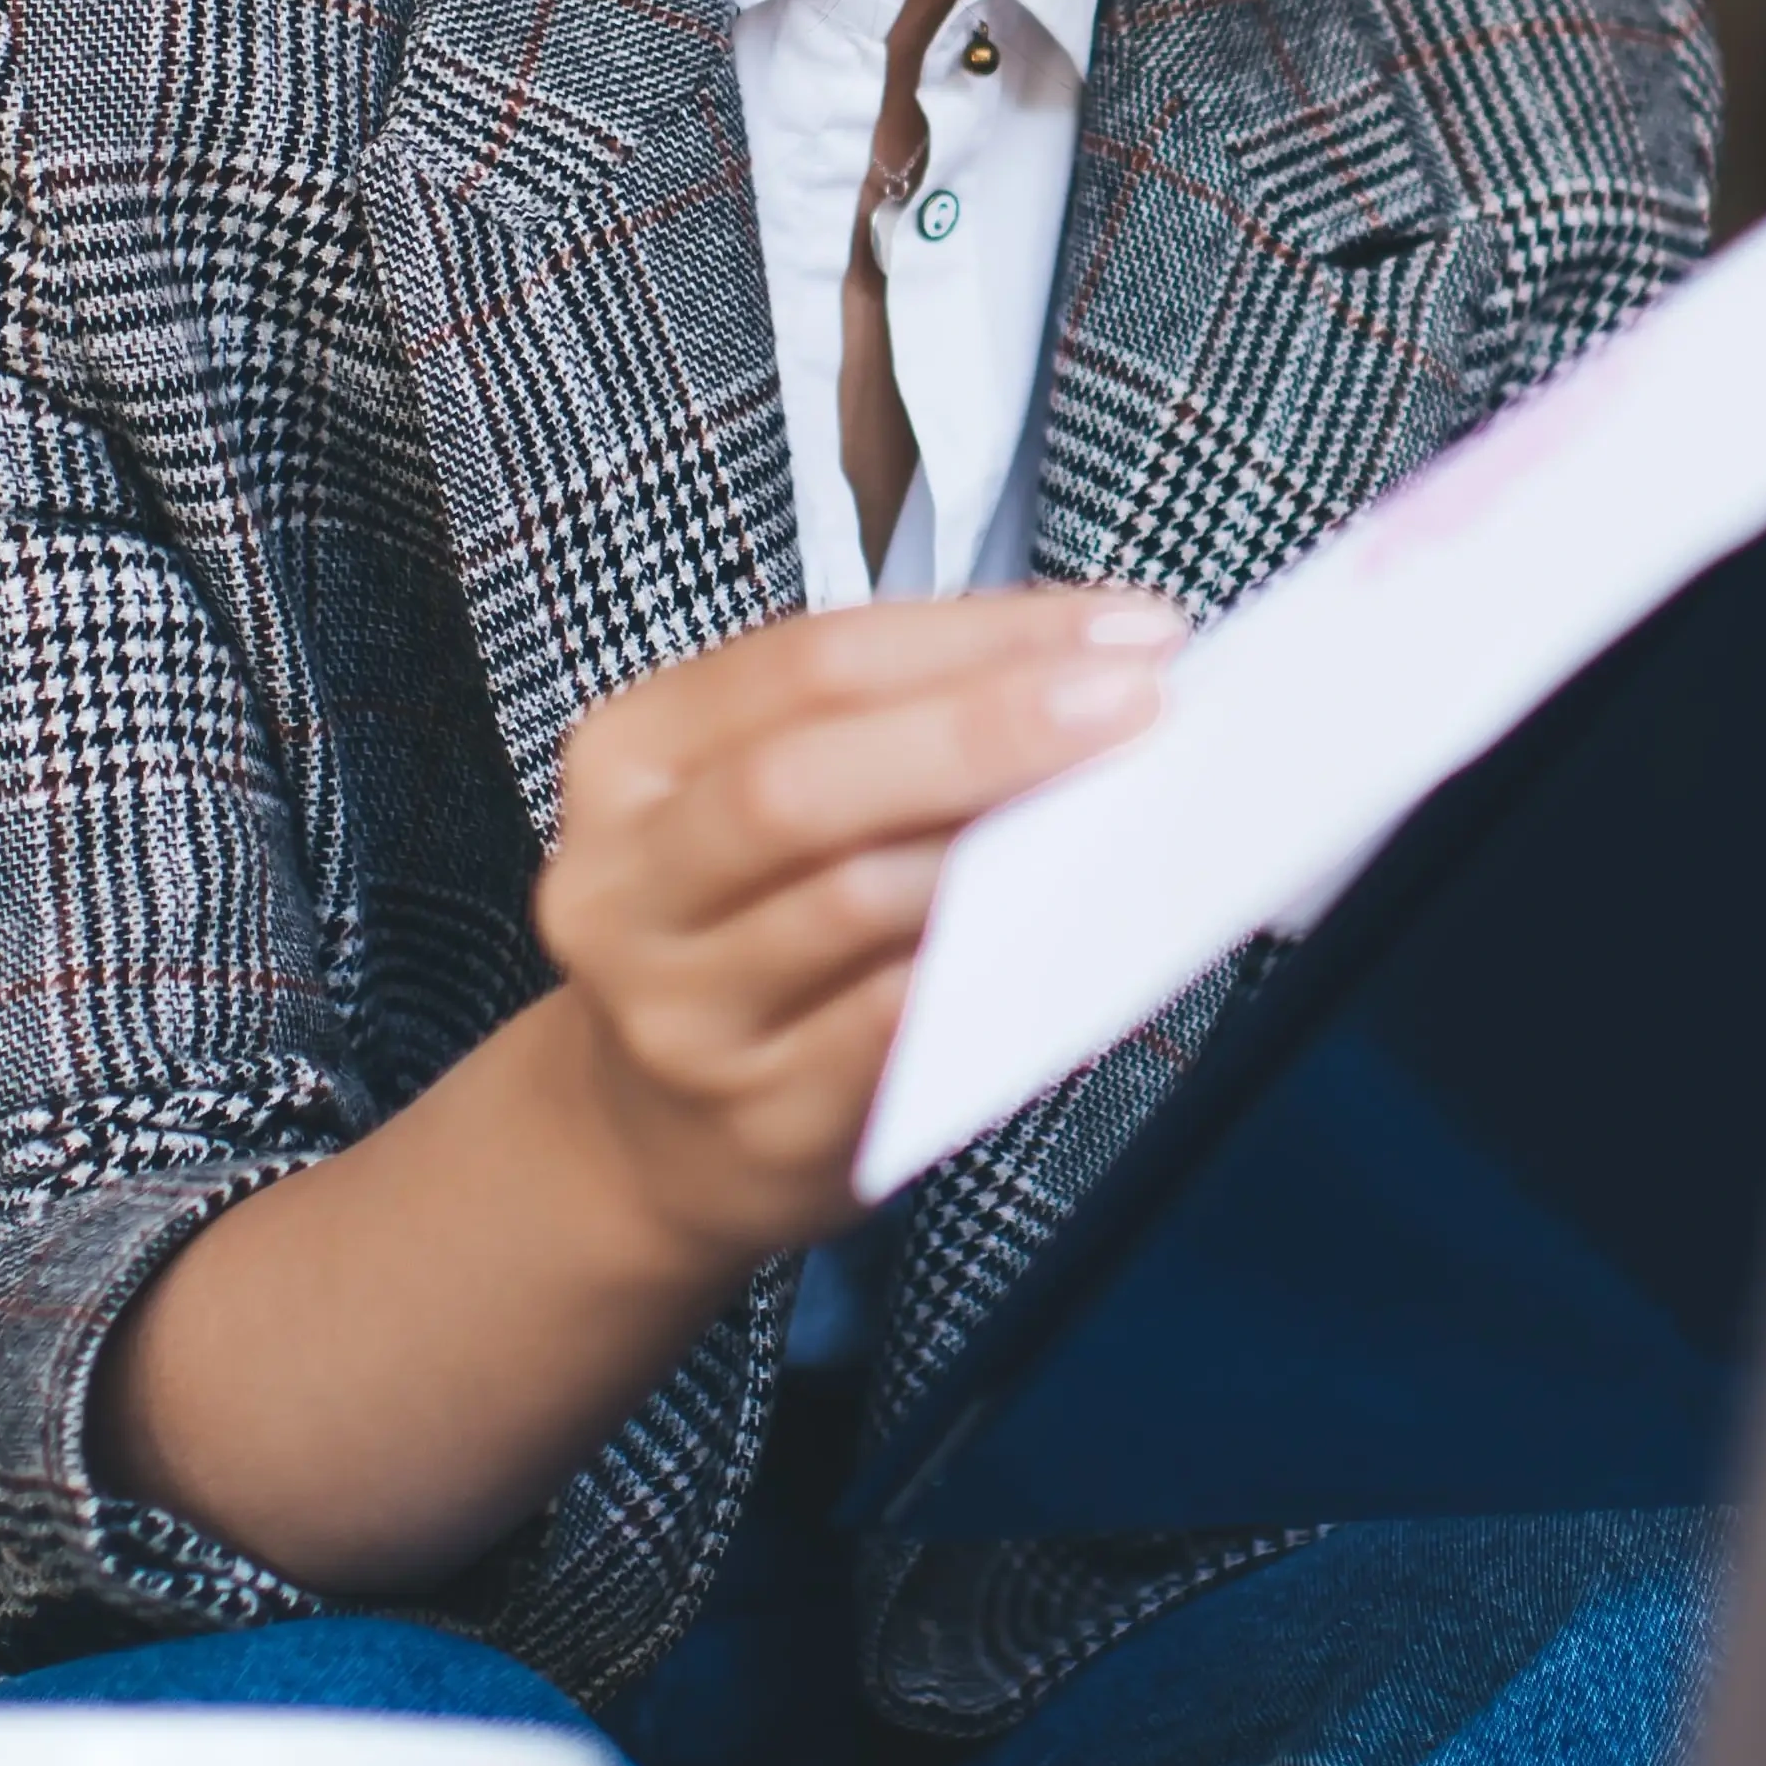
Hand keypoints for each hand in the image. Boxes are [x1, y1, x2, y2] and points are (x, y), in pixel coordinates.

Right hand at [532, 582, 1180, 1266]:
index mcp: (627, 759)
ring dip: (998, 847)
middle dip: (987, 728)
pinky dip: (984, 968)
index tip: (1130, 627)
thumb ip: (886, 731)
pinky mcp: (757, 1123)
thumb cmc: (750, 921)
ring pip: (848, 905)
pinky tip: (1073, 928)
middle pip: (801, 782)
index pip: (811, 664)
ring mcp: (681, 1016)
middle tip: (1139, 702)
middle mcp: (625, 887)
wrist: (655, 1138)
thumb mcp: (755, 798)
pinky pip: (888, 1035)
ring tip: (1121, 808)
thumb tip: (1085, 677)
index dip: (979, 635)